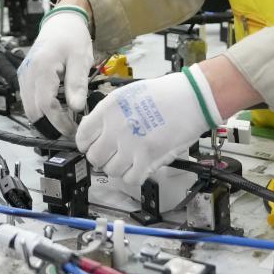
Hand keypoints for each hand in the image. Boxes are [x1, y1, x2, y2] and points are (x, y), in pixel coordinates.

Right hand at [17, 6, 93, 134]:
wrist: (61, 23)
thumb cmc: (72, 38)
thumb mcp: (81, 59)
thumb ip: (77, 84)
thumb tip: (77, 109)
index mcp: (42, 68)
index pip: (47, 105)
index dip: (60, 122)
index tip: (73, 130)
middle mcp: (28, 73)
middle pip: (33, 111)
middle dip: (50, 126)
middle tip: (69, 132)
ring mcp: (24, 75)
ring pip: (29, 108)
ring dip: (44, 119)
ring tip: (65, 123)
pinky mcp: (24, 77)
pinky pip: (28, 99)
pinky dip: (40, 109)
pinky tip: (56, 110)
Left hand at [76, 65, 221, 186]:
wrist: (191, 98)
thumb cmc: (164, 94)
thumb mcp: (127, 94)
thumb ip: (107, 113)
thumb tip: (93, 129)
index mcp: (108, 109)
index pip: (82, 136)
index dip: (87, 144)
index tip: (93, 145)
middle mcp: (116, 128)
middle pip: (94, 158)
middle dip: (102, 157)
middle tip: (113, 153)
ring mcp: (131, 145)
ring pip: (110, 170)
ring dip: (119, 167)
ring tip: (130, 158)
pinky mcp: (148, 159)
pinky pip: (130, 179)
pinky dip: (134, 176)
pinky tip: (140, 165)